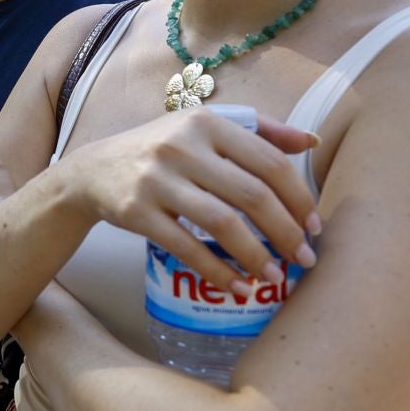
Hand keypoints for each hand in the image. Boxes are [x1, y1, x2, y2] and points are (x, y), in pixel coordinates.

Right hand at [58, 110, 320, 294]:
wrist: (94, 171)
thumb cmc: (162, 150)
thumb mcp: (205, 128)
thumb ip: (260, 131)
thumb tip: (312, 141)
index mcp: (207, 123)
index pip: (269, 161)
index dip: (299, 198)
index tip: (315, 227)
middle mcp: (182, 146)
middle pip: (251, 194)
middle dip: (287, 232)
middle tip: (305, 259)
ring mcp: (157, 179)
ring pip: (222, 223)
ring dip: (256, 256)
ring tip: (275, 277)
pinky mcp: (136, 211)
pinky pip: (186, 247)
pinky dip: (217, 271)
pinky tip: (237, 287)